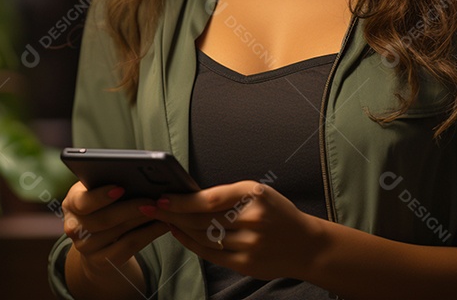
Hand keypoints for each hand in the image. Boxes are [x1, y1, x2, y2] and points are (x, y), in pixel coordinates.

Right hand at [61, 181, 168, 282]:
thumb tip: (134, 175)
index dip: (101, 196)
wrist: (94, 241)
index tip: (121, 188)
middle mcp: (74, 228)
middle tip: (152, 200)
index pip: (83, 202)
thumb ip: (105, 182)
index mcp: (70, 203)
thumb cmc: (99, 205)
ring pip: (119, 233)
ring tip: (161, 209)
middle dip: (131, 209)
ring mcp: (86, 248)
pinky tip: (162, 224)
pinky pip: (129, 247)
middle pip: (104, 220)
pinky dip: (148, 234)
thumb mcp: (95, 191)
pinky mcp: (102, 261)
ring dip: (143, 220)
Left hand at [142, 180, 325, 281]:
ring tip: (162, 219)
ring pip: (203, 237)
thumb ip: (227, 195)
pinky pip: (210, 254)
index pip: (209, 199)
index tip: (162, 197)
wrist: (306, 245)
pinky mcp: (246, 264)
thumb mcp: (257, 192)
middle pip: (201, 219)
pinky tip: (179, 234)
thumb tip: (188, 196)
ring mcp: (249, 244)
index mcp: (254, 195)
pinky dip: (191, 244)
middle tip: (151, 207)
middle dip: (172, 213)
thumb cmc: (277, 213)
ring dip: (179, 228)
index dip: (182, 200)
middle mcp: (252, 219)